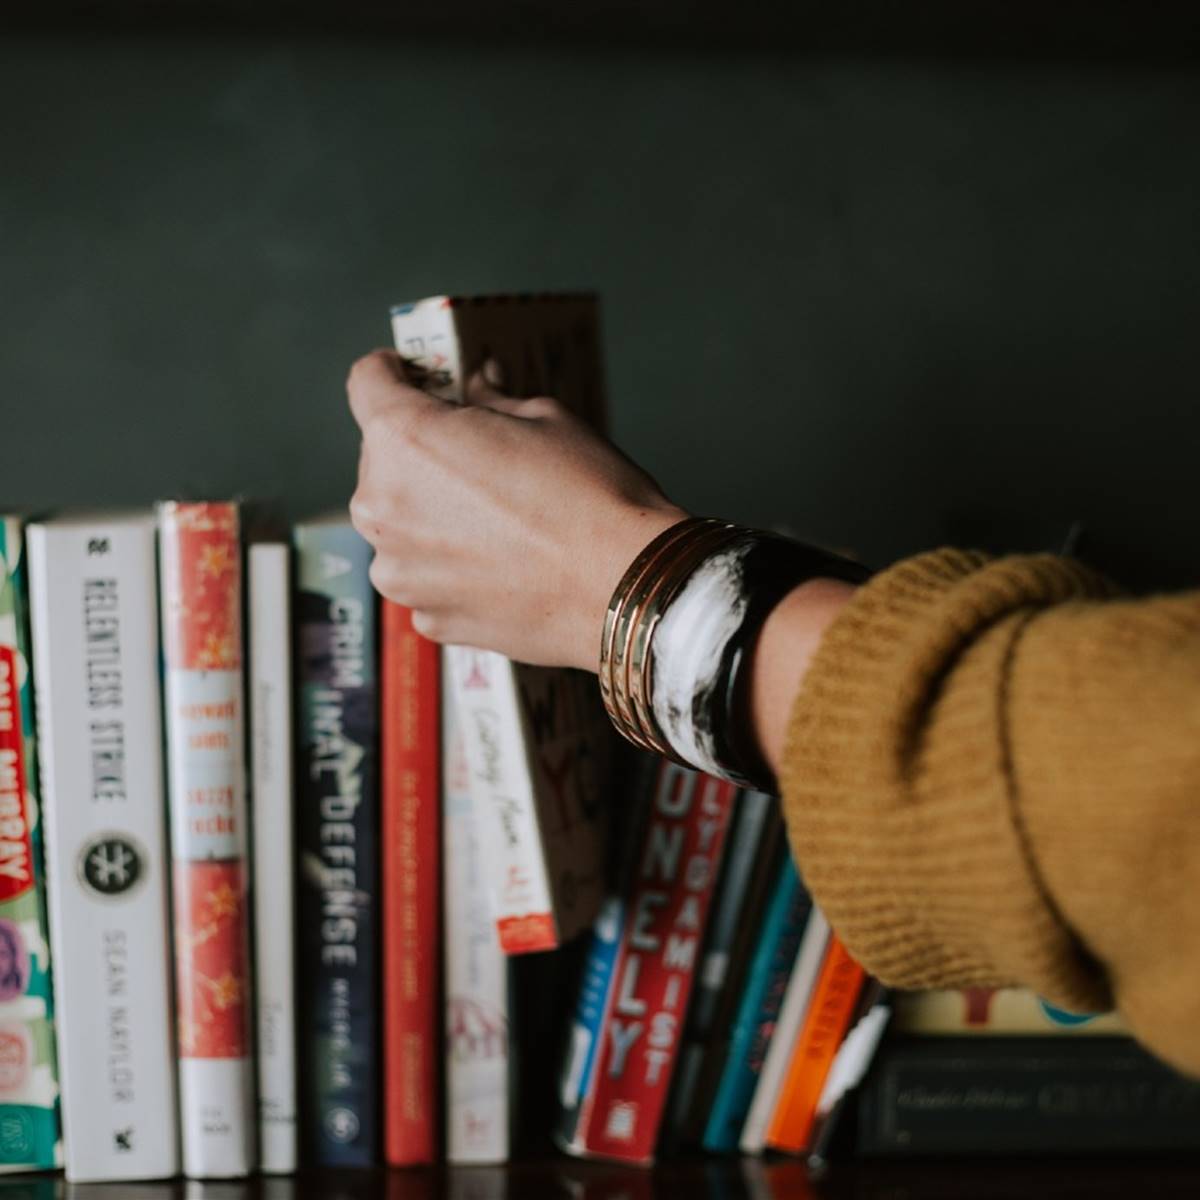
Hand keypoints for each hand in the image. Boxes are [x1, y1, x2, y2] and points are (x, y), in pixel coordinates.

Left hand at [347, 349, 686, 669]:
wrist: (625, 588)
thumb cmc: (591, 497)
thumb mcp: (545, 419)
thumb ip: (493, 401)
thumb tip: (479, 387)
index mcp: (405, 440)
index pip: (367, 383)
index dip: (391, 371)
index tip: (411, 376)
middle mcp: (383, 507)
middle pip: (382, 459)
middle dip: (421, 451)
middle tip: (478, 456)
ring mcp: (400, 571)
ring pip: (400, 524)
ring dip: (431, 514)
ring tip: (496, 521)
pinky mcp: (427, 617)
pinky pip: (426, 576)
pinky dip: (451, 566)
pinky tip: (503, 565)